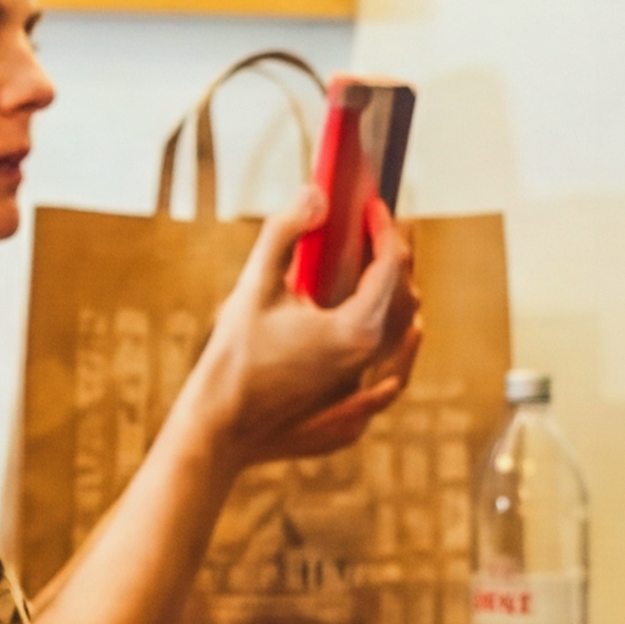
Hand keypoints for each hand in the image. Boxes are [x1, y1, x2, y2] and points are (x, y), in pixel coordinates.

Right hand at [183, 193, 420, 467]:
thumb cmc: (233, 359)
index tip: (371, 204)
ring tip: (389, 268)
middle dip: (396, 256)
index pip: (391, 264)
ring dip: (399, 296)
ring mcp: (367, 388)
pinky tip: (404, 332)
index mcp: (358, 328)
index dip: (384, 227)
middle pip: (404, 295)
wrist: (219, 430)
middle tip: (381, 228)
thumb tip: (316, 193)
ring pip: (403, 333)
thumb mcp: (254, 288)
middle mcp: (372, 358)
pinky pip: (392, 369)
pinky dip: (400, 343)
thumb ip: (284, 234)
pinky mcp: (357, 410)